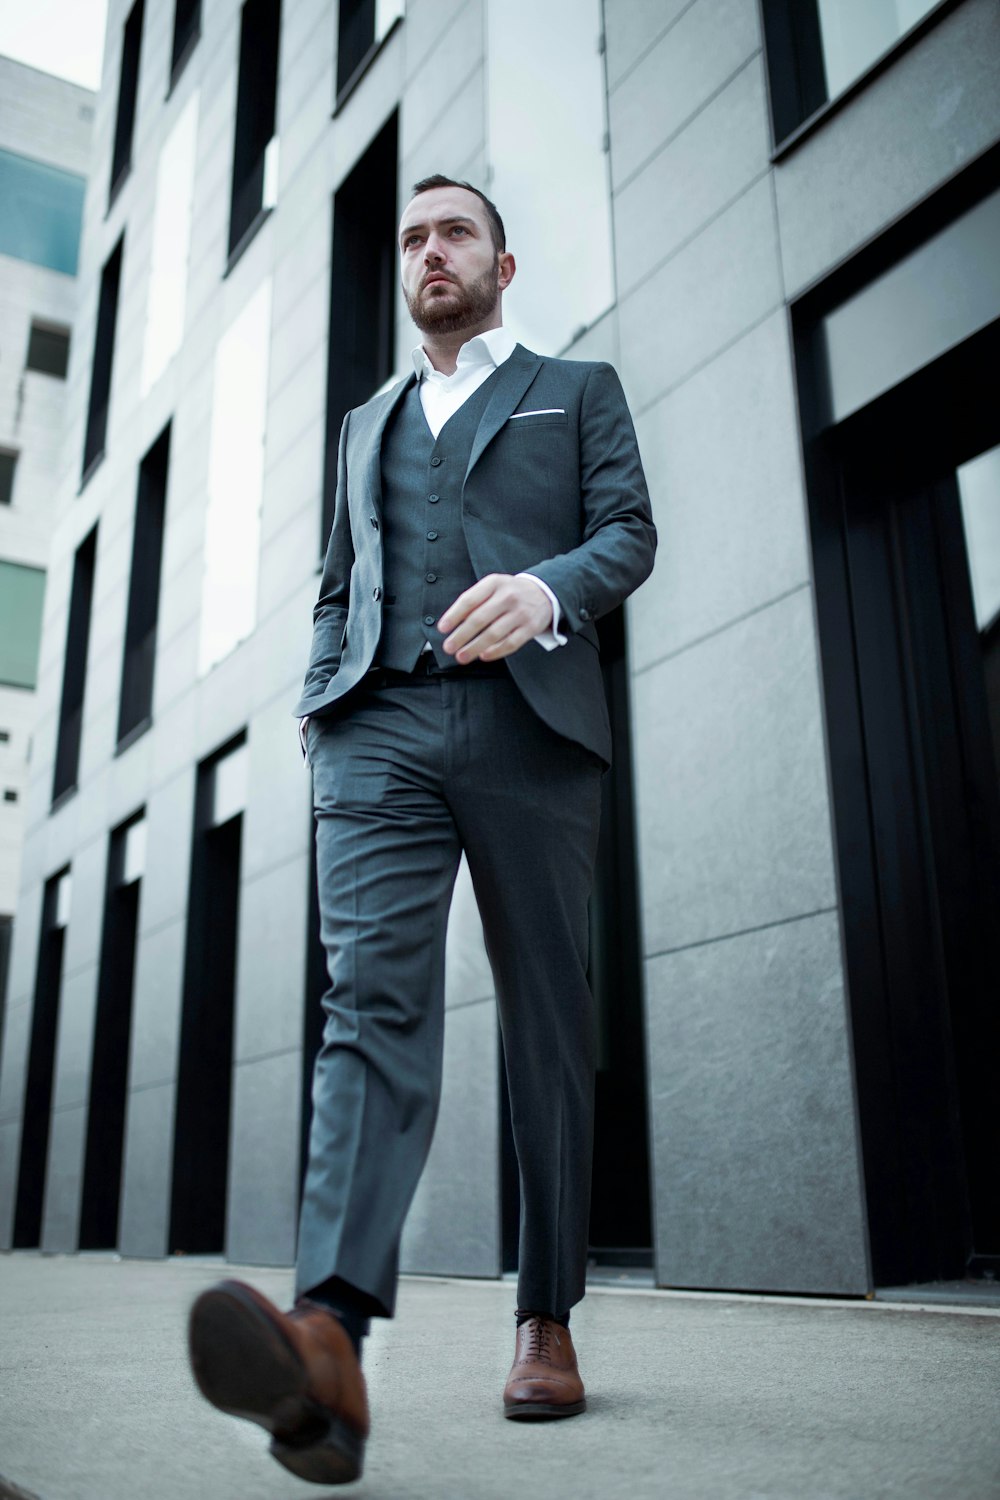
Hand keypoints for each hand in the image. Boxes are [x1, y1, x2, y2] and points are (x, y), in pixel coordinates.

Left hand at [438, 574, 552, 661]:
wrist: (544, 592)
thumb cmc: (511, 592)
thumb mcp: (493, 586)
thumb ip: (475, 600)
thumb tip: (453, 623)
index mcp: (494, 583)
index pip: (469, 600)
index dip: (454, 615)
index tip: (442, 629)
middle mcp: (508, 596)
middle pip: (479, 619)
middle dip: (461, 636)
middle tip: (448, 647)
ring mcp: (520, 613)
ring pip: (494, 634)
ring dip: (474, 647)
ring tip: (462, 656)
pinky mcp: (531, 628)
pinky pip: (511, 643)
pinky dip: (496, 652)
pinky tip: (483, 656)